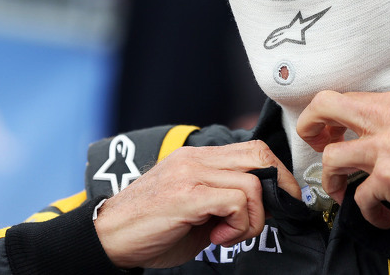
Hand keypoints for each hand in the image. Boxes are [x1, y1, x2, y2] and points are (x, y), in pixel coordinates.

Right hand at [93, 140, 300, 268]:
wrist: (108, 239)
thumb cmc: (151, 228)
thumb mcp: (196, 208)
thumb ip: (226, 199)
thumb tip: (267, 204)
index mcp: (197, 157)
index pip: (253, 149)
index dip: (276, 173)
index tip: (282, 200)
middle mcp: (195, 158)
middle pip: (259, 154)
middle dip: (279, 186)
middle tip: (276, 213)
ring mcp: (190, 173)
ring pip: (253, 182)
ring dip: (253, 218)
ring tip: (230, 235)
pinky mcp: (187, 195)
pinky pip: (237, 200)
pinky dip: (239, 224)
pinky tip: (219, 238)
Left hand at [296, 90, 389, 228]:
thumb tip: (371, 130)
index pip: (344, 98)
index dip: (328, 116)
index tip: (329, 133)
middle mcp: (385, 120)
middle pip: (325, 106)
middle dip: (309, 127)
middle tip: (317, 147)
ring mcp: (386, 149)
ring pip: (331, 158)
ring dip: (332, 181)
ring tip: (344, 192)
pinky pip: (360, 198)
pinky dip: (367, 212)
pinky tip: (381, 215)